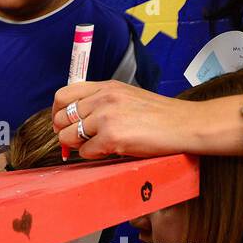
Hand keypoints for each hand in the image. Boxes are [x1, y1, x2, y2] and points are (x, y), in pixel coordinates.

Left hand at [53, 81, 242, 159]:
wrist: (185, 125)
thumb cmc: (158, 116)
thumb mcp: (126, 97)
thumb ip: (100, 103)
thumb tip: (70, 120)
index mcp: (106, 87)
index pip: (62, 95)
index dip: (57, 113)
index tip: (64, 124)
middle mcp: (103, 98)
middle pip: (60, 118)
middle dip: (66, 133)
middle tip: (81, 140)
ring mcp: (106, 117)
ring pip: (68, 137)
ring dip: (79, 146)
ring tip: (100, 144)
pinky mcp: (111, 137)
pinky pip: (85, 152)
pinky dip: (95, 155)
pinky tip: (113, 150)